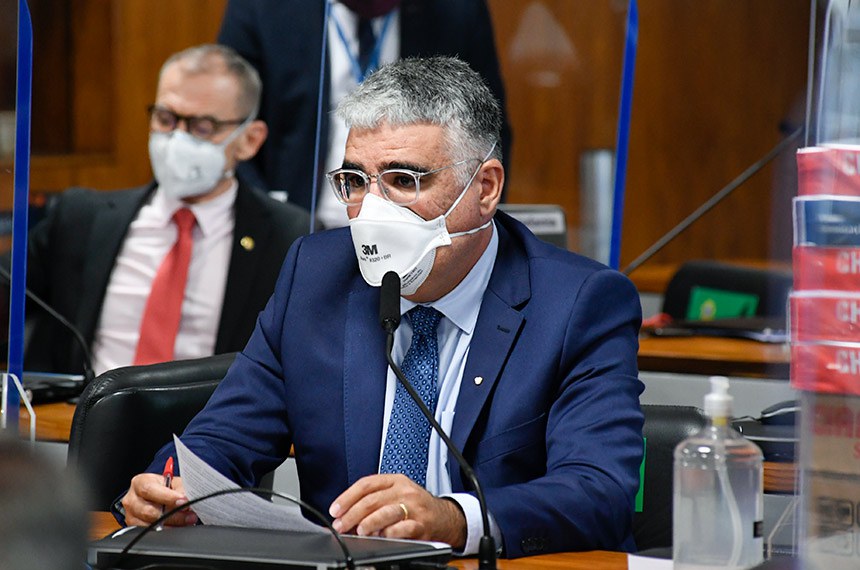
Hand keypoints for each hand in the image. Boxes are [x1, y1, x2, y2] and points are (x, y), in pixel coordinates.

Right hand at [121, 474, 197, 526]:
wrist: (154, 496)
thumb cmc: (163, 487)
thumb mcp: (172, 482)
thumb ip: (180, 489)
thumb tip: (188, 499)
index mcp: (140, 483)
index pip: (150, 490)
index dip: (167, 497)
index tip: (183, 501)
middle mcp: (132, 500)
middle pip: (149, 511)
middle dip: (173, 515)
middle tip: (190, 516)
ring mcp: (131, 516)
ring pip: (149, 525)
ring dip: (172, 525)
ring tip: (186, 522)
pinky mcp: (134, 529)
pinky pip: (150, 534)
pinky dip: (166, 531)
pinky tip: (177, 528)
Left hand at [329, 474, 465, 548]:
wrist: (445, 517)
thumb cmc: (415, 506)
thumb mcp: (396, 494)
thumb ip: (374, 500)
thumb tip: (346, 515)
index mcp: (395, 480)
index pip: (366, 484)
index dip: (347, 497)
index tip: (335, 509)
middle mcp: (405, 491)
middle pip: (372, 500)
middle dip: (352, 514)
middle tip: (340, 525)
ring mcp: (414, 507)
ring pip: (385, 512)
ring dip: (368, 523)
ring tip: (358, 531)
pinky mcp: (422, 525)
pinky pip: (402, 529)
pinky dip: (388, 534)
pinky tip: (380, 537)